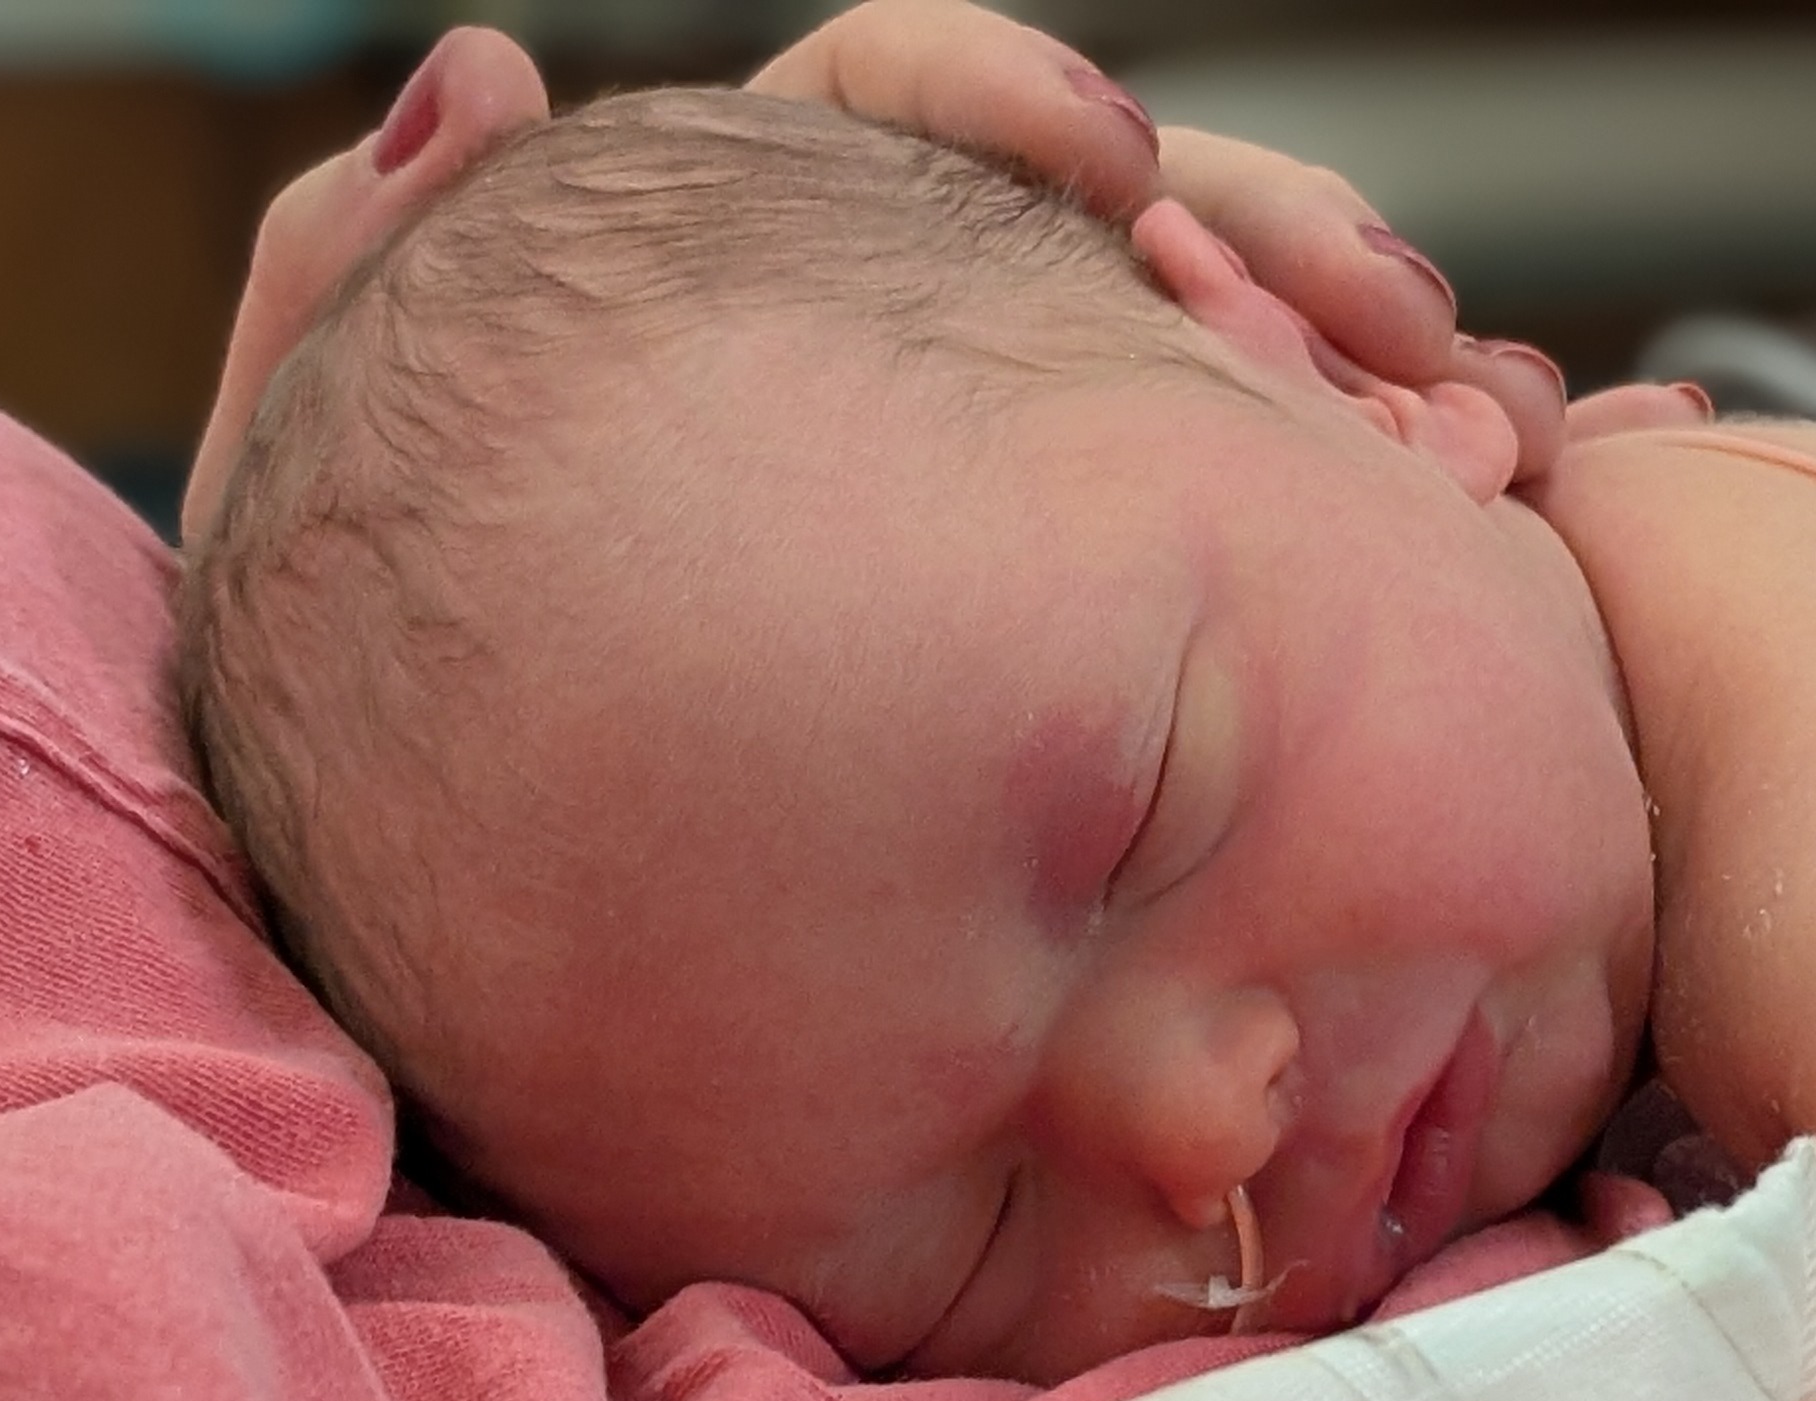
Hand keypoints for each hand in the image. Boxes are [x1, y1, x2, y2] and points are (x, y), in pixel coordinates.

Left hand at [183, 0, 1625, 545]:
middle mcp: (912, 349)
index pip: (900, 112)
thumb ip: (350, 276)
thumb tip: (490, 62)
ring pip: (1242, 364)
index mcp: (753, 273)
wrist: (448, 902)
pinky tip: (1485, 514)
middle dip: (1284, 235)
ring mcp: (1033, 472)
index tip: (1099, 158)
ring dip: (1372, 370)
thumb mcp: (330, 489)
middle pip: (1137, 217)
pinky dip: (1394, 503)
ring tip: (1476, 430)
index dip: (1007, 99)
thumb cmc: (380, 685)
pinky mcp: (1121, 608)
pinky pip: (1284, 520)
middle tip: (1395, 317)